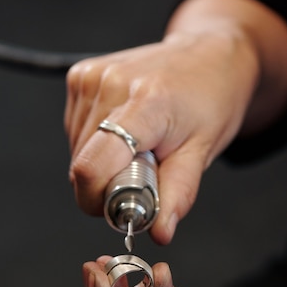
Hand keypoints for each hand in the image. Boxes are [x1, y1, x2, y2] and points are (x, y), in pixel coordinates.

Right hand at [66, 26, 259, 243]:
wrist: (209, 54)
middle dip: (107, 185)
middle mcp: (111, 85)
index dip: (99, 200)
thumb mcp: (203, 151)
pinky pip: (75, 133)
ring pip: (77, 153)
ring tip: (136, 147)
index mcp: (146, 104)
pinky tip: (122, 131)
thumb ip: (178, 194)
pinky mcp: (80, 76)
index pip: (94, 167)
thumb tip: (159, 232)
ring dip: (102, 165)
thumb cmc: (211, 99)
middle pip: (83, 165)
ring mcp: (91, 78)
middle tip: (143, 172)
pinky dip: (95, 144)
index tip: (123, 207)